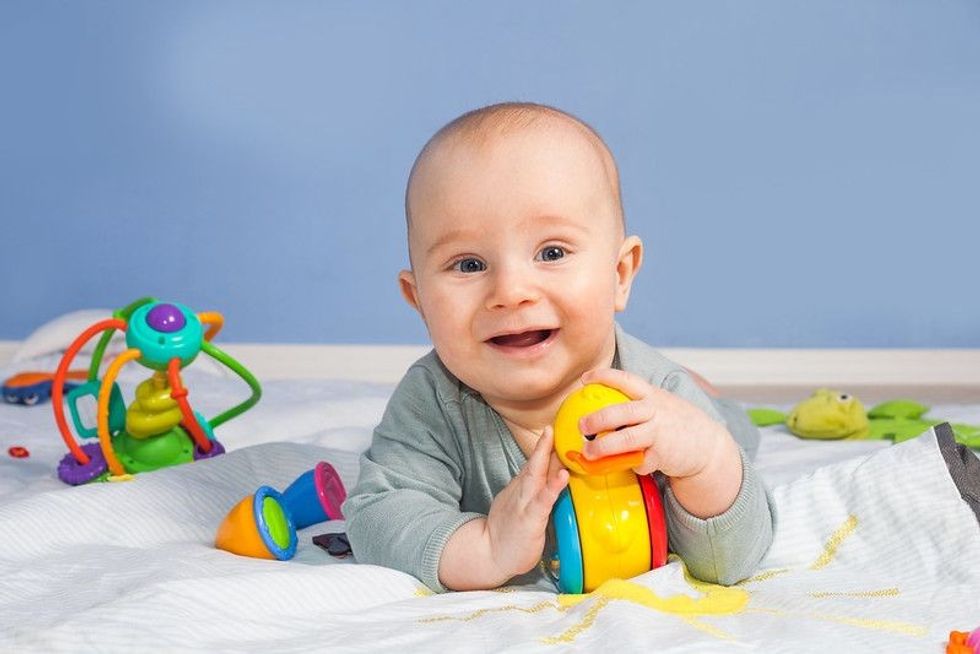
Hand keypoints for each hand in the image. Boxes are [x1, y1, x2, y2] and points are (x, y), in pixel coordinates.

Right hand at [485, 426, 568, 579]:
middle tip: (551, 426)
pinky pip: (543, 500)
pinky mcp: (530, 520)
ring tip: (553, 440)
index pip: (533, 464)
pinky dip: (553, 487)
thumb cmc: (509, 532)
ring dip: (543, 457)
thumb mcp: (520, 506)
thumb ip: (533, 491)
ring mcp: (524, 504)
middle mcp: (521, 493)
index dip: (543, 446)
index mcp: (520, 489)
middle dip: (542, 444)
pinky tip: (562, 476)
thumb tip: (550, 475)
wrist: (489, 555)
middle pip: (532, 464)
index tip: (553, 429)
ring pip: (535, 476)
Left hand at [578, 368, 741, 516]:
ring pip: (626, 439)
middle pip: (622, 412)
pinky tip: (632, 464)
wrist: (707, 445)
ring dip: (604, 447)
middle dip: (598, 418)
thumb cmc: (674, 424)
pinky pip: (639, 461)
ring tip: (588, 452)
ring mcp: (659, 433)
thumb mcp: (659, 405)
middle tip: (581, 425)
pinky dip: (632, 465)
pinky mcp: (663, 455)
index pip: (626, 380)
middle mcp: (655, 411)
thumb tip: (600, 410)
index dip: (604, 377)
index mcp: (651, 395)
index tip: (585, 378)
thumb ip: (636, 405)